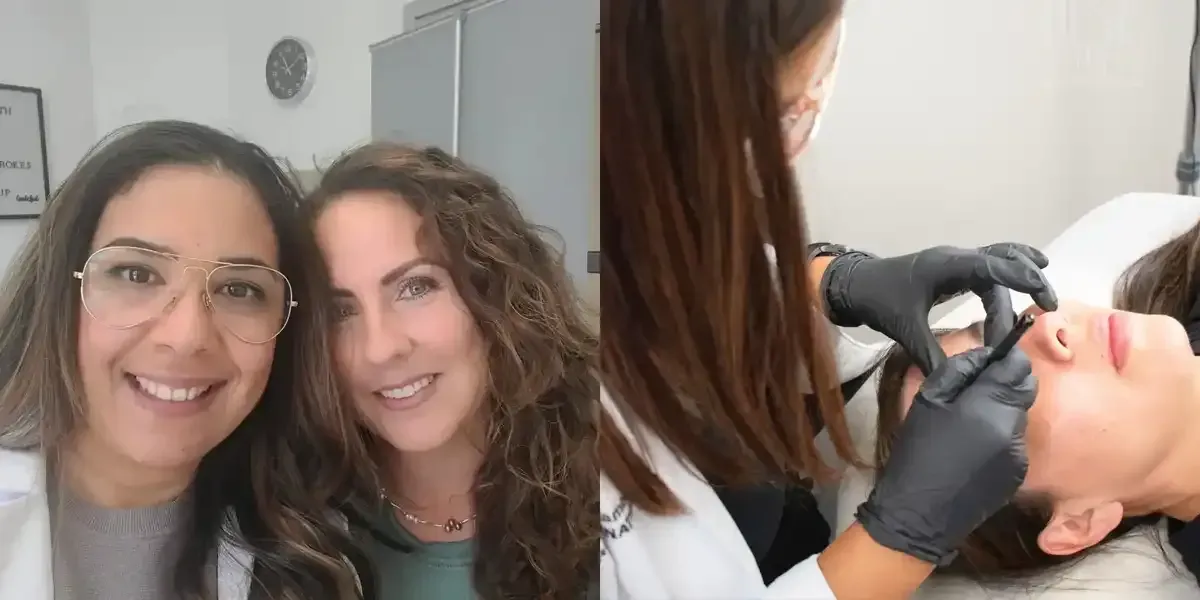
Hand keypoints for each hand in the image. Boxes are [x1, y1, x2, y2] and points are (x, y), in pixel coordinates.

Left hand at [823, 243, 1057, 374]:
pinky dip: (1005, 277)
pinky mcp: (951, 270)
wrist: (855, 285)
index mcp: (946, 266)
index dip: (1021, 279)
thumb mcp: (906, 331)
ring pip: (997, 262)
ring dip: (1018, 279)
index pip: (992, 266)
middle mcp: (955, 258)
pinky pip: (986, 268)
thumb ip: (933, 356)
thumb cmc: (878, 301)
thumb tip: (960, 383)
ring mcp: (954, 262)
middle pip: (1003, 259)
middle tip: (1047, 307)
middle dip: (1027, 279)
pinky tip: (1020, 289)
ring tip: (1041, 302)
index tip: (1042, 300)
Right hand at [856, 337, 1035, 565]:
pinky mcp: (1018, 473)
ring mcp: (1019, 453)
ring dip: (1001, 411)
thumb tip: (985, 354)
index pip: (1018, 368)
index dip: (1010, 358)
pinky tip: (974, 449)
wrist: (919, 513)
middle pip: (1024, 391)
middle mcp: (1012, 428)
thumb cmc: (916, 452)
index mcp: (988, 407)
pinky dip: (1000, 437)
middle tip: (976, 391)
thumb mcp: (928, 401)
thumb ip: (960, 370)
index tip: (995, 357)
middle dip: (1006, 384)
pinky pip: (1014, 442)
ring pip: (1019, 416)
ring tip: (969, 424)